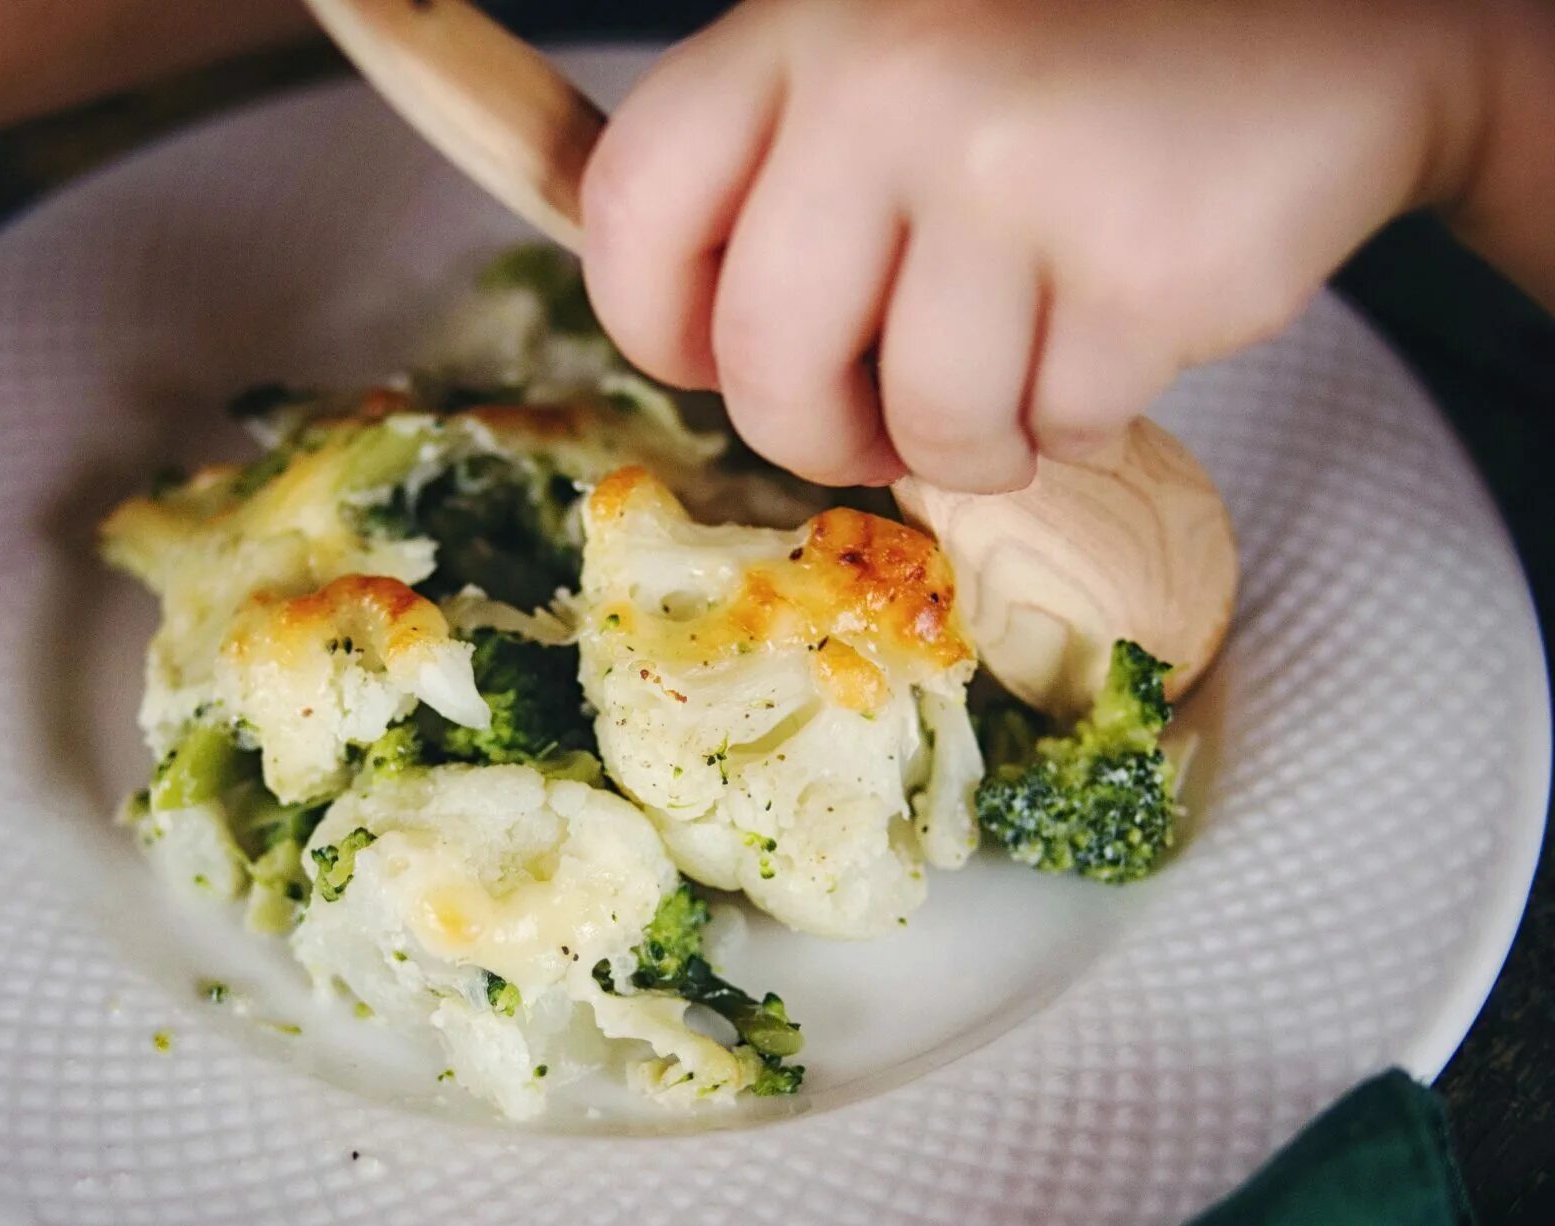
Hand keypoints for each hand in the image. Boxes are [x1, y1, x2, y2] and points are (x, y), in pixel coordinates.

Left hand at [581, 0, 1490, 492]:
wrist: (1336, 31)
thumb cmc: (1074, 78)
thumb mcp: (895, 66)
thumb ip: (782, 172)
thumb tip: (685, 338)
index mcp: (806, 27)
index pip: (631, 209)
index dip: (652, 324)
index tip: (714, 360)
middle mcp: (894, 83)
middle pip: (763, 360)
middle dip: (814, 432)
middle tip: (872, 422)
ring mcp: (1018, 171)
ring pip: (919, 424)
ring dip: (967, 441)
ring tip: (1020, 366)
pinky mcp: (1138, 267)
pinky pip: (1048, 431)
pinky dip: (1075, 420)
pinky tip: (1112, 330)